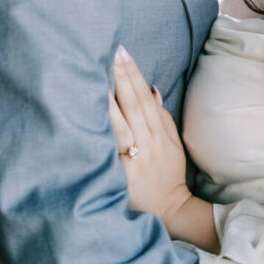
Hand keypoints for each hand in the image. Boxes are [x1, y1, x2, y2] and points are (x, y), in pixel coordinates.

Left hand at [110, 46, 187, 221]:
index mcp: (160, 133)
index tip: (123, 53)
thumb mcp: (172, 143)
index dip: (134, 74)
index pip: (145, 98)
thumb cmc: (167, 174)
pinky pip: (112, 152)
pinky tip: (91, 118)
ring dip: (112, 101)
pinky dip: (104, 134)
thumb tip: (151, 89)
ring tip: (99, 79)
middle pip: (134, 106)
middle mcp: (148, 142)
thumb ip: (162, 116)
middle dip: (123, 78)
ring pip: (123, 125)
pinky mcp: (122, 175)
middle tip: (111, 53)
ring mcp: (135, 159)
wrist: (170, 209)